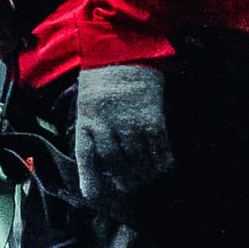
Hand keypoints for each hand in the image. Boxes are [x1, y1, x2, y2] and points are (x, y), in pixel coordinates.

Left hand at [70, 63, 174, 212]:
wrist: (124, 52)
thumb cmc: (101, 81)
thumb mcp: (85, 104)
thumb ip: (89, 131)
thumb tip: (95, 161)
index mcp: (88, 120)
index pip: (87, 156)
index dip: (90, 178)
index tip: (93, 195)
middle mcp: (108, 125)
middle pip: (115, 163)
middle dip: (122, 180)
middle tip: (127, 188)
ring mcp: (131, 123)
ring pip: (138, 160)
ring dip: (143, 175)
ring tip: (145, 181)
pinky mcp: (153, 119)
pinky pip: (158, 149)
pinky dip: (161, 162)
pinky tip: (162, 168)